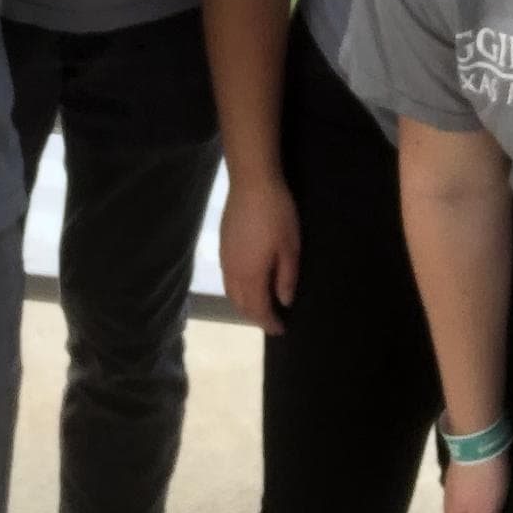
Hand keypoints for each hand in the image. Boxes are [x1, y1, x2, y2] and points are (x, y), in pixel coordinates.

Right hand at [219, 170, 301, 333]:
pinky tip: (248, 283)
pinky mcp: (223, 245)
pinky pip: (227, 279)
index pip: (258, 309)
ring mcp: (224, 258)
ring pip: (231, 292)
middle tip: (272, 321)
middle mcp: (232, 271)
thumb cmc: (276, 214)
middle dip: (255, 316)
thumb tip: (284, 301)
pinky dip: (237, 290)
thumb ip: (287, 278)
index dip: (269, 322)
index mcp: (250, 275)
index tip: (281, 329)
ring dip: (245, 304)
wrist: (252, 182)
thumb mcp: (290, 247)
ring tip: (261, 306)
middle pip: (240, 304)